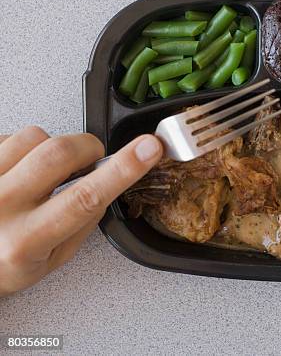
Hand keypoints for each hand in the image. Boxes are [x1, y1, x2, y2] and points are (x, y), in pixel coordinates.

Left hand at [0, 127, 161, 295]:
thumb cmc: (2, 263)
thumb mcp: (51, 259)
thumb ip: (83, 221)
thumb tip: (108, 179)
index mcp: (25, 242)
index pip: (85, 198)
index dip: (123, 169)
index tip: (149, 149)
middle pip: (58, 152)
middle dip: (87, 147)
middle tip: (90, 158)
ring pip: (33, 136)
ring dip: (50, 148)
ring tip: (41, 171)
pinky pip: (8, 134)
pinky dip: (22, 147)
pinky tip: (17, 169)